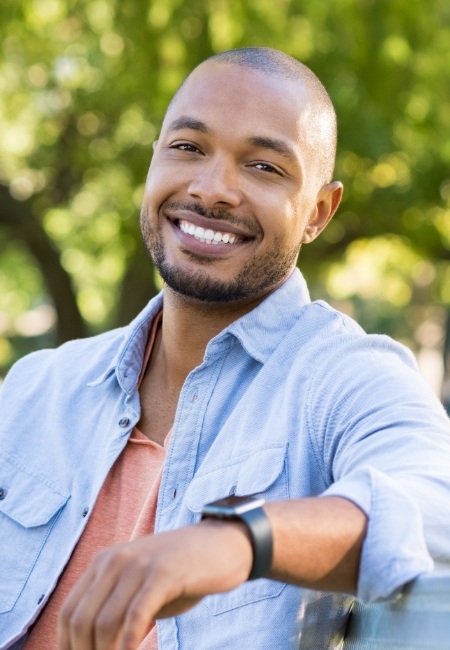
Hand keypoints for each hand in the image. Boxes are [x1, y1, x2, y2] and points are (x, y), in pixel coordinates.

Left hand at [57, 520, 251, 649]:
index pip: (69, 611)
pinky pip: (136, 615)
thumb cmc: (183, 573)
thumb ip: (117, 608)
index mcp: (104, 562)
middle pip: (81, 619)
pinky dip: (128, 644)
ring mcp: (139, 564)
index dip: (68, 644)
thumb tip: (96, 644)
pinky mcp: (163, 573)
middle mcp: (115, 560)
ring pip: (104, 621)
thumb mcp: (142, 586)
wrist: (223, 544)